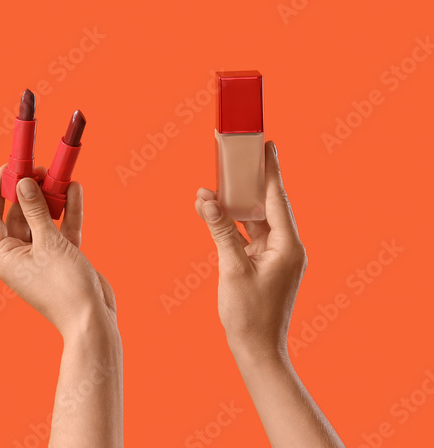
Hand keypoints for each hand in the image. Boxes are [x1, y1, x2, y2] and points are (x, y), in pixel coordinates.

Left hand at [0, 166, 116, 340]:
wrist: (93, 320)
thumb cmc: (65, 287)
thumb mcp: (49, 242)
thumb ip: (35, 210)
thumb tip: (23, 183)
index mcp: (4, 257)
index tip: (6, 168)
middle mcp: (19, 257)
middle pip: (18, 215)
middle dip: (28, 191)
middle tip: (38, 169)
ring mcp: (41, 258)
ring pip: (42, 220)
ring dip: (50, 199)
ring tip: (57, 174)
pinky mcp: (61, 259)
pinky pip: (61, 229)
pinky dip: (67, 212)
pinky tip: (74, 190)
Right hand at [194, 141, 306, 360]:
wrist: (256, 350)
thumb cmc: (248, 314)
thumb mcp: (231, 267)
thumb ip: (220, 230)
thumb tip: (205, 199)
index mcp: (288, 245)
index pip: (278, 198)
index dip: (271, 170)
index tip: (268, 146)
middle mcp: (287, 247)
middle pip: (268, 205)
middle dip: (251, 182)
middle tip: (241, 155)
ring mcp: (276, 256)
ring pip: (256, 219)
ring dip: (238, 203)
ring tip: (222, 180)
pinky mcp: (264, 264)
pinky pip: (249, 235)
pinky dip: (234, 223)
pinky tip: (218, 212)